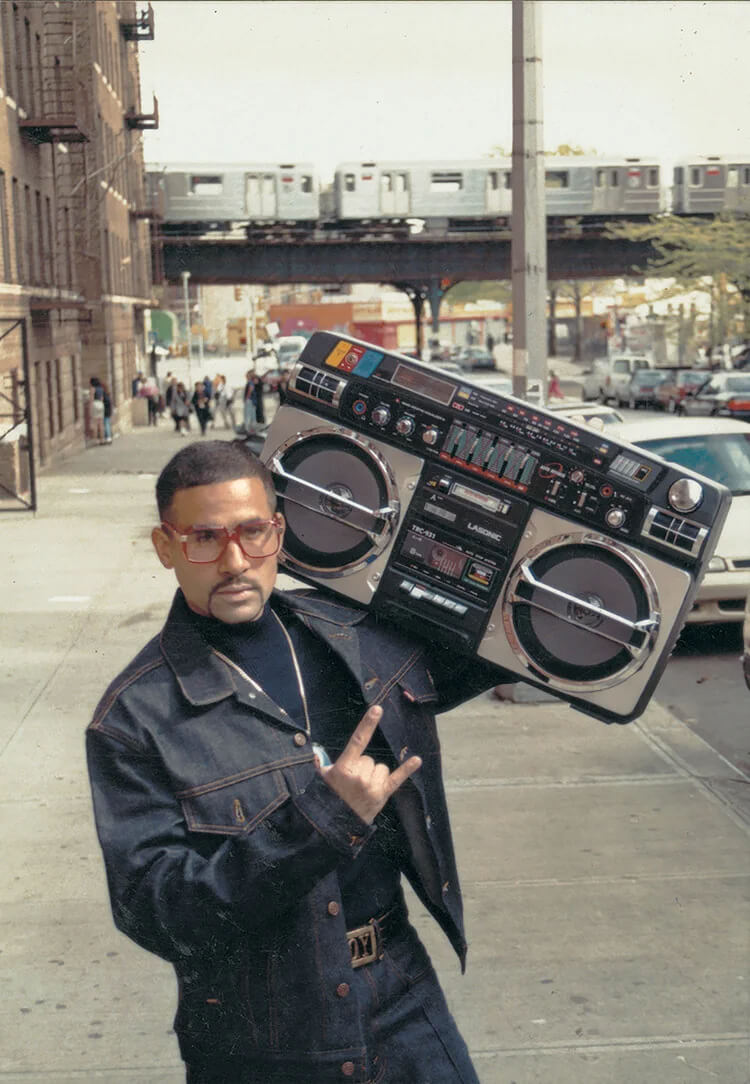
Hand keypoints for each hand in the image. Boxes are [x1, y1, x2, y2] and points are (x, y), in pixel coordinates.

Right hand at [317, 706, 421, 824]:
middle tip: (352, 782)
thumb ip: (320, 765)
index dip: (367, 724)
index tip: (377, 709)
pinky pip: (397, 779)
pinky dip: (407, 769)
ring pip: (381, 767)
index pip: (358, 741)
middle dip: (362, 767)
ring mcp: (372, 786)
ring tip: (362, 788)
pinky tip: (417, 760)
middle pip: (370, 758)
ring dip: (374, 775)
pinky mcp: (382, 795)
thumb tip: (315, 755)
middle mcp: (359, 775)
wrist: (335, 824)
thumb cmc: (329, 798)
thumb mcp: (322, 779)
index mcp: (344, 768)